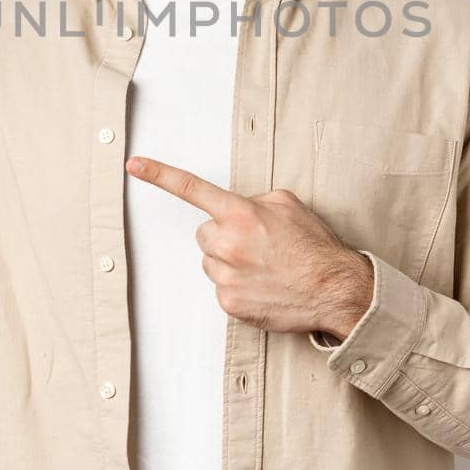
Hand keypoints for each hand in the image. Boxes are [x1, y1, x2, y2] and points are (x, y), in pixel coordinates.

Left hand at [125, 155, 373, 336]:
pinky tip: (263, 286)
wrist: (335, 290)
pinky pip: (221, 289)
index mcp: (241, 214)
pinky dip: (238, 287)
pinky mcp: (229, 304)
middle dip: (223, 236)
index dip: (159, 175)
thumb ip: (255, 200)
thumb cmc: (314, 247)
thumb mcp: (288, 205)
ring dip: (229, 262)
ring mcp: (226, 277)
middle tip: (255, 245)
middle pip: (204, 234)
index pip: (192, 189)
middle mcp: (228, 244)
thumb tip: (239, 207)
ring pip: (211, 262)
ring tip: (263, 267)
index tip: (134, 165)